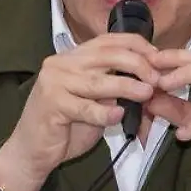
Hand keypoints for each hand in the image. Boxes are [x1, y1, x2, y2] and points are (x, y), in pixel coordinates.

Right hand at [0, 33, 158, 190]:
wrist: (31, 150)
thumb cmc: (65, 126)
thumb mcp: (94, 101)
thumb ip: (113, 88)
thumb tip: (147, 82)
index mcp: (73, 57)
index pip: (108, 40)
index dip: (137, 46)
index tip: (159, 58)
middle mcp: (62, 64)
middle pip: (106, 55)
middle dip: (137, 65)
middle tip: (156, 79)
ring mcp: (54, 83)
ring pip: (98, 81)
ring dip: (126, 86)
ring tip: (147, 93)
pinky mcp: (52, 104)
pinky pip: (84, 107)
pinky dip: (104, 112)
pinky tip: (118, 115)